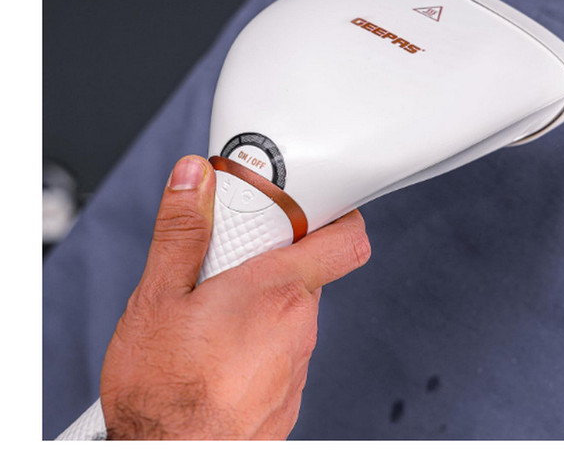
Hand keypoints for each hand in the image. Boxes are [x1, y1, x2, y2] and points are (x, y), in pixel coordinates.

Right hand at [99, 155, 369, 439]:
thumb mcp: (159, 297)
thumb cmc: (164, 392)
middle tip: (233, 257)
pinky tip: (221, 347)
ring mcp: (297, 362)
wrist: (169, 462)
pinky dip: (261, 336)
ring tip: (216, 306)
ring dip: (264, 299)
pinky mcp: (288, 392)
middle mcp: (298, 325)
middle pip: (311, 269)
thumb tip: (194, 179)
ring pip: (293, 309)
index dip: (337, 214)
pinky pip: (284, 347)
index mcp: (276, 290)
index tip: (305, 204)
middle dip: (275, 256)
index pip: (347, 238)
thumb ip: (183, 231)